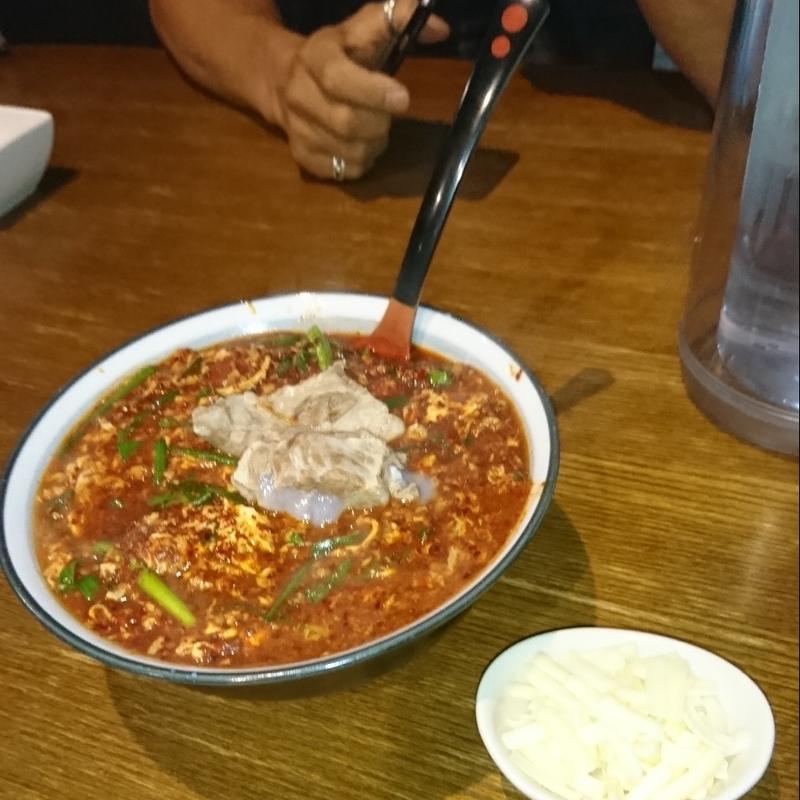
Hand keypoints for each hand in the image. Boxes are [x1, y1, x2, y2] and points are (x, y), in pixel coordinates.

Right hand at [275, 1, 448, 179]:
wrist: (282, 81)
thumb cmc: (337, 54)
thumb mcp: (361, 29)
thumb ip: (398, 20)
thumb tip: (440, 29)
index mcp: (314, 57)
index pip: (338, 78)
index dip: (373, 92)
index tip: (403, 99)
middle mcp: (298, 94)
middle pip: (346, 122)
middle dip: (378, 122)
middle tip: (388, 114)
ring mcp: (297, 130)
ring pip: (350, 151)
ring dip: (374, 144)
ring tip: (374, 127)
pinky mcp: (302, 157)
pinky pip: (344, 171)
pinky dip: (361, 161)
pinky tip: (360, 143)